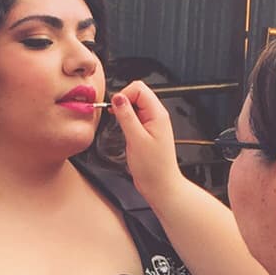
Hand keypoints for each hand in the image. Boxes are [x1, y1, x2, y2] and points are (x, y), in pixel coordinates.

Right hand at [110, 81, 184, 199]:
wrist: (160, 185)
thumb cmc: (154, 168)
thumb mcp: (136, 139)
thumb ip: (126, 116)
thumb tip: (118, 98)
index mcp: (158, 114)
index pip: (139, 88)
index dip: (124, 95)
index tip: (115, 109)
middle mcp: (156, 116)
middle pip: (137, 94)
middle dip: (123, 101)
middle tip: (116, 117)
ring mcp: (152, 123)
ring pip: (134, 105)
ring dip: (123, 111)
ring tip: (121, 126)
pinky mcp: (146, 131)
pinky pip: (134, 117)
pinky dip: (126, 120)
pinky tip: (124, 131)